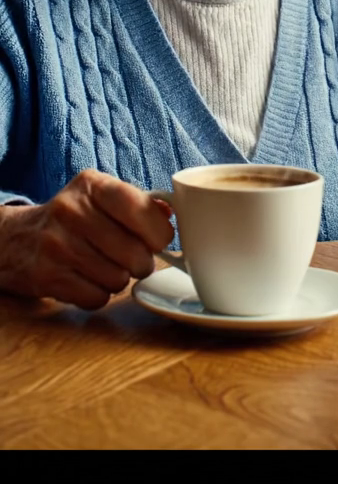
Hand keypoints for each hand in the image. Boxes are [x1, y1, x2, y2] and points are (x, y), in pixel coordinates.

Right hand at [0, 170, 173, 309]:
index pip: (138, 208)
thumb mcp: (102, 196)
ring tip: (107, 267)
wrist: (19, 239)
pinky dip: (99, 295)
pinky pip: (97, 298)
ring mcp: (57, 245)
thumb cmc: (75, 217)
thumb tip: (171, 215)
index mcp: (92, 185)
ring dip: (120, 279)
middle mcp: (71, 211)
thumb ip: (139, 203)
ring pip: (118, 279)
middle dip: (142, 262)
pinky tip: (89, 280)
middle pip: (135, 253)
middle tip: (134, 259)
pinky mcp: (48, 277)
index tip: (160, 240)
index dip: (159, 232)